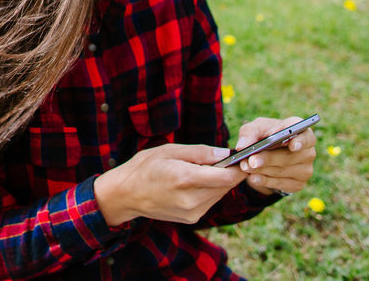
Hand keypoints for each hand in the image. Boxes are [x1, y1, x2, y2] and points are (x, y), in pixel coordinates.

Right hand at [94, 143, 246, 225]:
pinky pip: (210, 201)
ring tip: (205, 168)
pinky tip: (196, 181)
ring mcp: (192, 212)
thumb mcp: (170, 150)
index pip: (227, 177)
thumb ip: (201, 153)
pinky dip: (209, 190)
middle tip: (224, 158)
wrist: (126, 195)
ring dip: (219, 181)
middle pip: (227, 186)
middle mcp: (192, 199)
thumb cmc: (145, 166)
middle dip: (230, 172)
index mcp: (186, 178)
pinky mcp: (192, 218)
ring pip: (220, 194)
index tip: (242, 156)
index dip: (239, 166)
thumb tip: (226, 153)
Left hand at [232, 116, 315, 194]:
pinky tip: (253, 178)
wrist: (268, 155)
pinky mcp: (298, 184)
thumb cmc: (265, 136)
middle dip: (268, 159)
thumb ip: (248, 133)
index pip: (307, 136)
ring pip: (283, 171)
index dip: (301, 141)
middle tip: (251, 160)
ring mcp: (305, 169)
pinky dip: (265, 181)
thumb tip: (242, 146)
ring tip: (246, 167)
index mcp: (301, 132)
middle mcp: (307, 151)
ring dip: (263, 170)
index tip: (292, 146)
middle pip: (290, 156)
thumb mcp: (255, 129)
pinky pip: (281, 184)